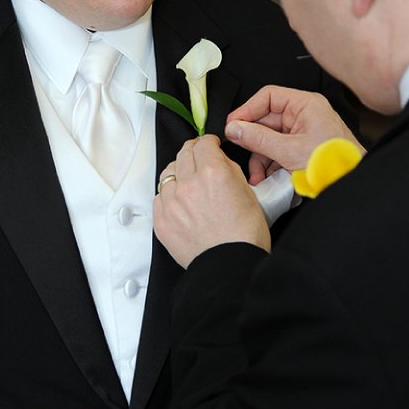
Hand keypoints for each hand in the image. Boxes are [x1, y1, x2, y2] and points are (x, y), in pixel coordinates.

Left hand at [154, 136, 270, 267]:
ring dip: (178, 172)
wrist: (229, 266)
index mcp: (213, 174)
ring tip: (188, 180)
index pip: (203, 144)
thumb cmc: (245, 236)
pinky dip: (168, 195)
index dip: (208, 142)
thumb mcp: (249, 194)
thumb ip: (230, 171)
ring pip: (168, 174)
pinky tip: (179, 201)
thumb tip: (218, 160)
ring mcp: (171, 202)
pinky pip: (159, 197)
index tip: (210, 144)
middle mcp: (188, 184)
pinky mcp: (161, 220)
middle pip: (183, 155)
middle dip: (193, 152)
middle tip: (199, 157)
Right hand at [226, 86, 362, 184]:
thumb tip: (235, 128)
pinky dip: (268, 164)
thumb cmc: (334, 163)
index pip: (267, 97)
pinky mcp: (300, 147)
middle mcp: (303, 115)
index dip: (247, 109)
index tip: (233, 124)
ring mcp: (302, 132)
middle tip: (239, 149)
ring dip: (259, 157)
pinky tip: (265, 176)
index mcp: (305, 105)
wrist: (351, 183)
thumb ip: (258, 139)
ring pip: (268, 138)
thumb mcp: (289, 151)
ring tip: (256, 173)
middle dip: (252, 140)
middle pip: (265, 120)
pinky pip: (277, 150)